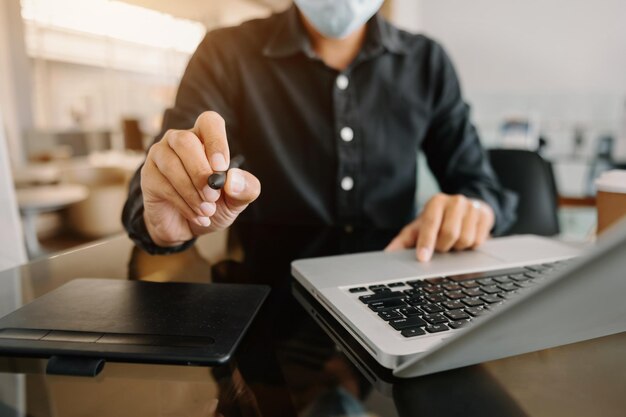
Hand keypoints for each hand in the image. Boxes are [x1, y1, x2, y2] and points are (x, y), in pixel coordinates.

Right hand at [140, 111, 260, 246]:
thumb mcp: (237, 200)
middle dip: (201, 172)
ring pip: (171, 164)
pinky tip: (197, 215)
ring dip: (192, 192)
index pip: (209, 122)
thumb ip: (246, 188)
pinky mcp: (149, 175)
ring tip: (207, 211)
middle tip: (213, 196)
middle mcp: (179, 140)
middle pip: (185, 141)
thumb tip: (233, 179)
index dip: (216, 141)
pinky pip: (163, 184)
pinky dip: (183, 203)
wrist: (187, 227)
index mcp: (204, 138)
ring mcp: (160, 155)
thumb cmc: (213, 205)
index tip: (222, 167)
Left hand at [385, 193, 494, 261]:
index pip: (430, 223)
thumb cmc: (437, 222)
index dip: (426, 242)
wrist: (464, 210)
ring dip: (457, 248)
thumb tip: (389, 255)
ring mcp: (472, 208)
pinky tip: (465, 240)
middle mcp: (455, 201)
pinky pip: (478, 241)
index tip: (423, 258)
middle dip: (443, 247)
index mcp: (436, 202)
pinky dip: (470, 246)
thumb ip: (403, 242)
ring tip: (453, 242)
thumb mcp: (419, 229)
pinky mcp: (485, 216)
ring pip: (465, 239)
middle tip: (441, 248)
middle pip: (449, 234)